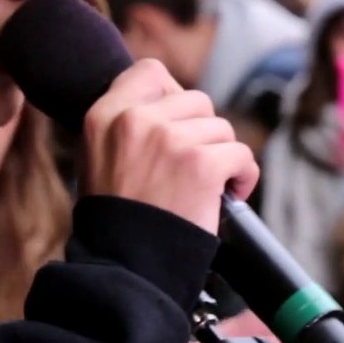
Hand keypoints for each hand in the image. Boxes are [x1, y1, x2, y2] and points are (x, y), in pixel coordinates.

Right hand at [83, 59, 258, 233]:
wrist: (125, 271)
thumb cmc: (117, 222)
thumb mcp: (101, 159)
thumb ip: (128, 125)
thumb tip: (173, 101)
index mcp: (104, 115)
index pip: (150, 72)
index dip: (172, 96)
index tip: (178, 125)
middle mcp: (134, 119)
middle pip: (196, 100)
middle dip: (202, 133)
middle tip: (191, 169)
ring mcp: (169, 138)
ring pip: (221, 128)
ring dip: (222, 157)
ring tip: (206, 188)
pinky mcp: (201, 163)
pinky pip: (242, 154)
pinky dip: (242, 177)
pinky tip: (227, 197)